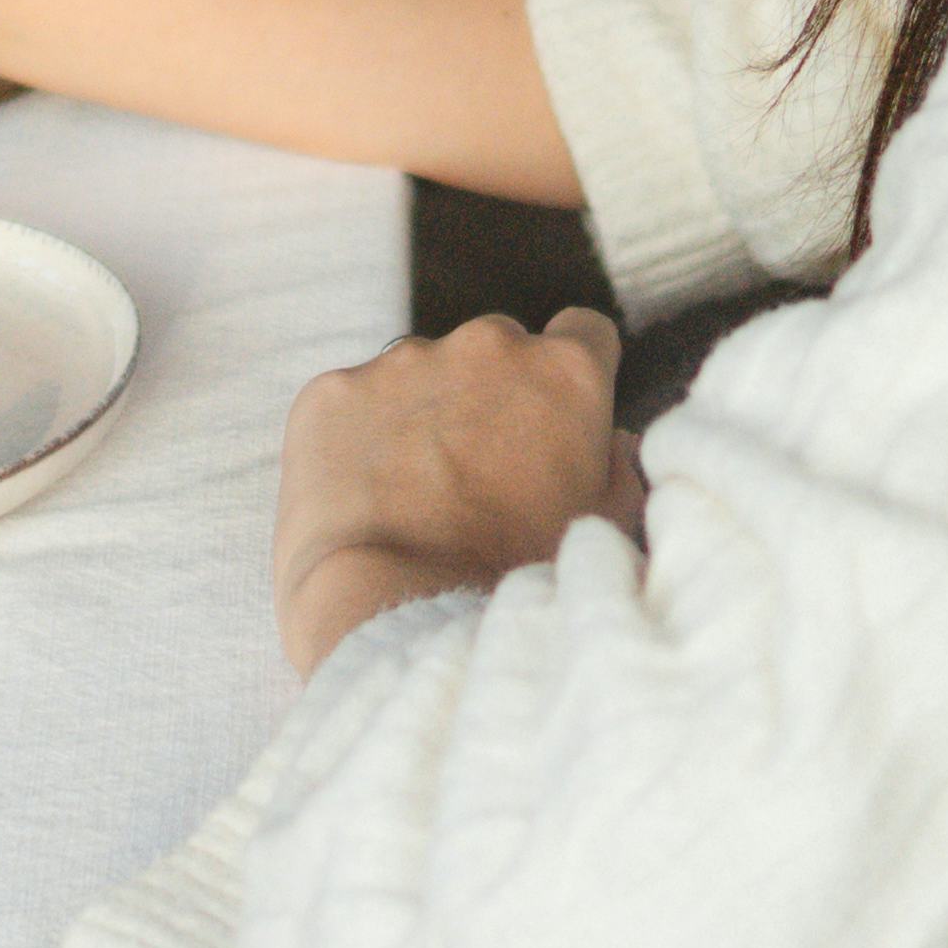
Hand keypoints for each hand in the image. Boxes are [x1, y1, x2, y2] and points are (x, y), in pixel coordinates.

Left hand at [275, 309, 642, 669]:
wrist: (399, 614)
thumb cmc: (514, 582)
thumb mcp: (605, 528)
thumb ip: (616, 466)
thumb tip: (611, 441)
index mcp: (565, 371)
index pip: (583, 333)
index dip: (569, 378)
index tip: (553, 419)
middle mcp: (487, 345)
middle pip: (496, 351)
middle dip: (490, 397)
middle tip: (479, 476)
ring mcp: (402, 363)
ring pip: (419, 375)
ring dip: (422, 416)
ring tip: (414, 499)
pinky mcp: (331, 392)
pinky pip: (350, 403)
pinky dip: (357, 439)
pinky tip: (364, 499)